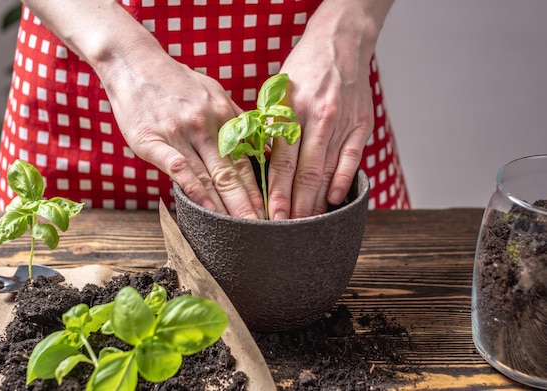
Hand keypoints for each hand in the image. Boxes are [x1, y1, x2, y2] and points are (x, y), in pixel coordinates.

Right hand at [103, 48, 264, 218]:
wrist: (134, 63)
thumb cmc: (175, 81)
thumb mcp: (213, 91)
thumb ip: (235, 119)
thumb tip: (259, 144)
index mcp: (223, 115)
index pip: (246, 160)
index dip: (259, 188)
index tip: (270, 211)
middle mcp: (206, 125)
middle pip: (231, 172)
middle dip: (248, 204)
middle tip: (261, 228)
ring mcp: (179, 133)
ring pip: (208, 175)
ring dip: (225, 205)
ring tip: (239, 228)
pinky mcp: (153, 141)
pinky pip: (178, 168)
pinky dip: (193, 190)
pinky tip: (205, 209)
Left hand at [267, 0, 391, 218]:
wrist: (340, 45)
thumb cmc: (302, 73)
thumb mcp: (276, 94)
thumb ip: (270, 129)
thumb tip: (261, 168)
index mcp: (289, 111)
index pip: (280, 163)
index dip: (276, 194)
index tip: (270, 218)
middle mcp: (315, 118)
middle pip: (304, 173)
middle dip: (295, 206)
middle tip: (287, 231)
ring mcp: (341, 122)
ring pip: (327, 171)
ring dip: (317, 201)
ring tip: (308, 224)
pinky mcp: (361, 125)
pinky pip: (352, 159)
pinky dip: (343, 181)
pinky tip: (335, 200)